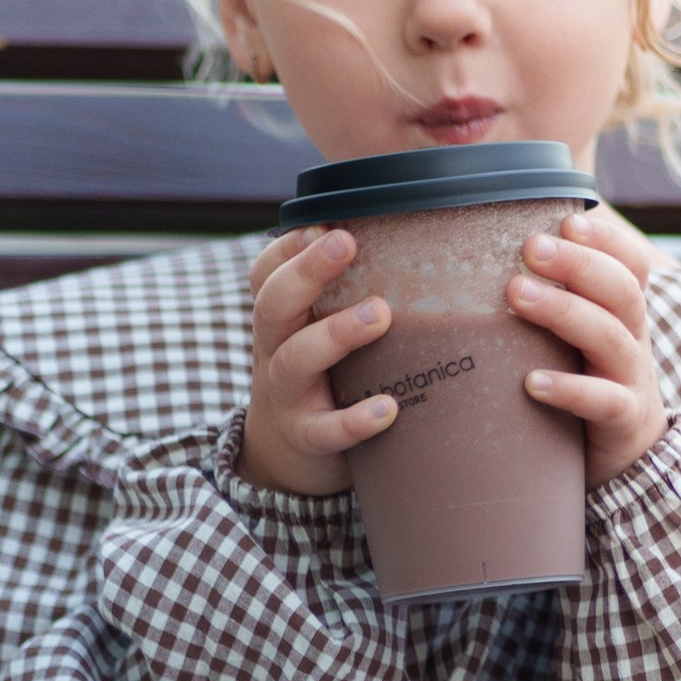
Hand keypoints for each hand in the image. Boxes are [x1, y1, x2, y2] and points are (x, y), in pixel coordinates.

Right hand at [239, 226, 397, 495]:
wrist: (282, 457)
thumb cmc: (317, 378)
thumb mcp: (311, 333)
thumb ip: (341, 294)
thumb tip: (414, 243)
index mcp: (280, 320)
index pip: (266, 275)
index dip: (287, 249)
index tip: (322, 224)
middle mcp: (275, 351)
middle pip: (274, 305)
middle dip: (307, 271)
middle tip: (346, 243)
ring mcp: (288, 396)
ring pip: (297, 360)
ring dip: (335, 333)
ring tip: (379, 314)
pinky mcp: (308, 438)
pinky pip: (326, 430)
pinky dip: (355, 420)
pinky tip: (388, 408)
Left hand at [510, 208, 667, 487]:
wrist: (626, 457)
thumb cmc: (587, 383)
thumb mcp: (577, 338)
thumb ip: (553, 301)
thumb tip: (482, 259)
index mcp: (623, 312)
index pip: (631, 264)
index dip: (607, 240)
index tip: (569, 220)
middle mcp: (633, 338)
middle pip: (620, 290)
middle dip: (577, 264)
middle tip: (531, 247)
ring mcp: (630, 379)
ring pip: (610, 337)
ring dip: (564, 311)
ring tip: (517, 294)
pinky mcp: (622, 421)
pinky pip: (603, 402)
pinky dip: (570, 390)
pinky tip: (532, 383)